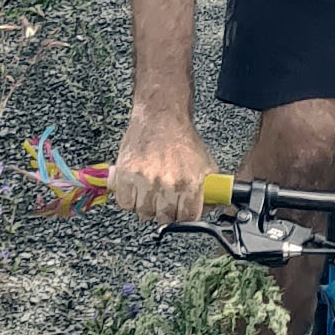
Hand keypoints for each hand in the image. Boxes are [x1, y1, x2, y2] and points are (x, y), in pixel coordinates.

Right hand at [109, 110, 218, 226]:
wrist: (161, 116)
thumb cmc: (182, 139)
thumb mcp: (206, 165)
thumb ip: (210, 190)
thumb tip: (209, 208)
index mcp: (189, 183)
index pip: (187, 217)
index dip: (184, 216)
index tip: (180, 211)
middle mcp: (167, 183)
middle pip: (163, 218)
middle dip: (165, 211)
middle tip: (165, 201)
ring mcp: (144, 180)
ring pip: (143, 212)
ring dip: (147, 206)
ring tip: (150, 193)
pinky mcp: (125, 174)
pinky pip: (124, 203)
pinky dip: (129, 199)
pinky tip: (136, 189)